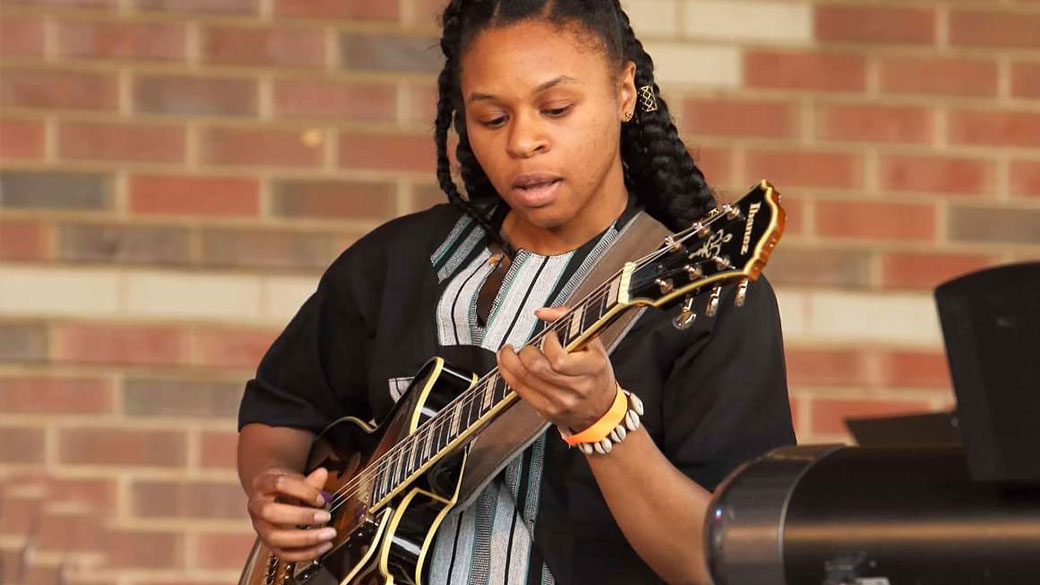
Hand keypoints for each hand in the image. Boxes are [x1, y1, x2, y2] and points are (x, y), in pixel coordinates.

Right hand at [246, 467, 335, 561]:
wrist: (270, 496)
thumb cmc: (284, 487)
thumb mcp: (295, 479)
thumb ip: (310, 480)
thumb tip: (322, 473)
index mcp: (262, 485)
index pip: (279, 484)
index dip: (303, 491)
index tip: (322, 498)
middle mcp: (257, 507)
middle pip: (271, 513)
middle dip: (301, 516)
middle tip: (325, 517)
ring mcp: (260, 527)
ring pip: (275, 538)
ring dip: (305, 539)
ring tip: (327, 536)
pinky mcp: (268, 544)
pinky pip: (283, 554)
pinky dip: (305, 554)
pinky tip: (323, 547)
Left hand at [497, 306, 616, 431]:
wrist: (601, 407)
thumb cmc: (596, 373)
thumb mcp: (592, 343)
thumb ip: (569, 320)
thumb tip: (543, 312)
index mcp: (591, 368)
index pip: (559, 358)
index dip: (548, 342)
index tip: (549, 336)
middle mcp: (575, 387)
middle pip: (535, 368)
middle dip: (523, 352)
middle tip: (522, 345)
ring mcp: (559, 401)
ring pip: (522, 379)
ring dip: (508, 361)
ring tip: (507, 352)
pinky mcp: (546, 410)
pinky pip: (519, 391)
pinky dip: (508, 374)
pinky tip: (507, 365)